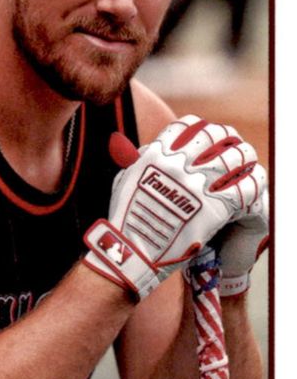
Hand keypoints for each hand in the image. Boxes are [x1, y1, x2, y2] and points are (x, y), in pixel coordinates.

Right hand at [83, 115, 266, 299]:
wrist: (134, 253)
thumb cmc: (125, 218)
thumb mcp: (125, 180)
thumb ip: (136, 159)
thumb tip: (138, 145)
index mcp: (157, 154)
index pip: (189, 125)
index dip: (203, 128)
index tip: (210, 137)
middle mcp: (179, 165)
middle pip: (218, 136)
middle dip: (228, 140)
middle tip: (233, 148)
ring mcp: (199, 186)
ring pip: (239, 157)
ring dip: (245, 159)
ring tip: (246, 165)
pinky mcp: (216, 208)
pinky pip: (248, 186)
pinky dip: (253, 183)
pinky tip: (250, 187)